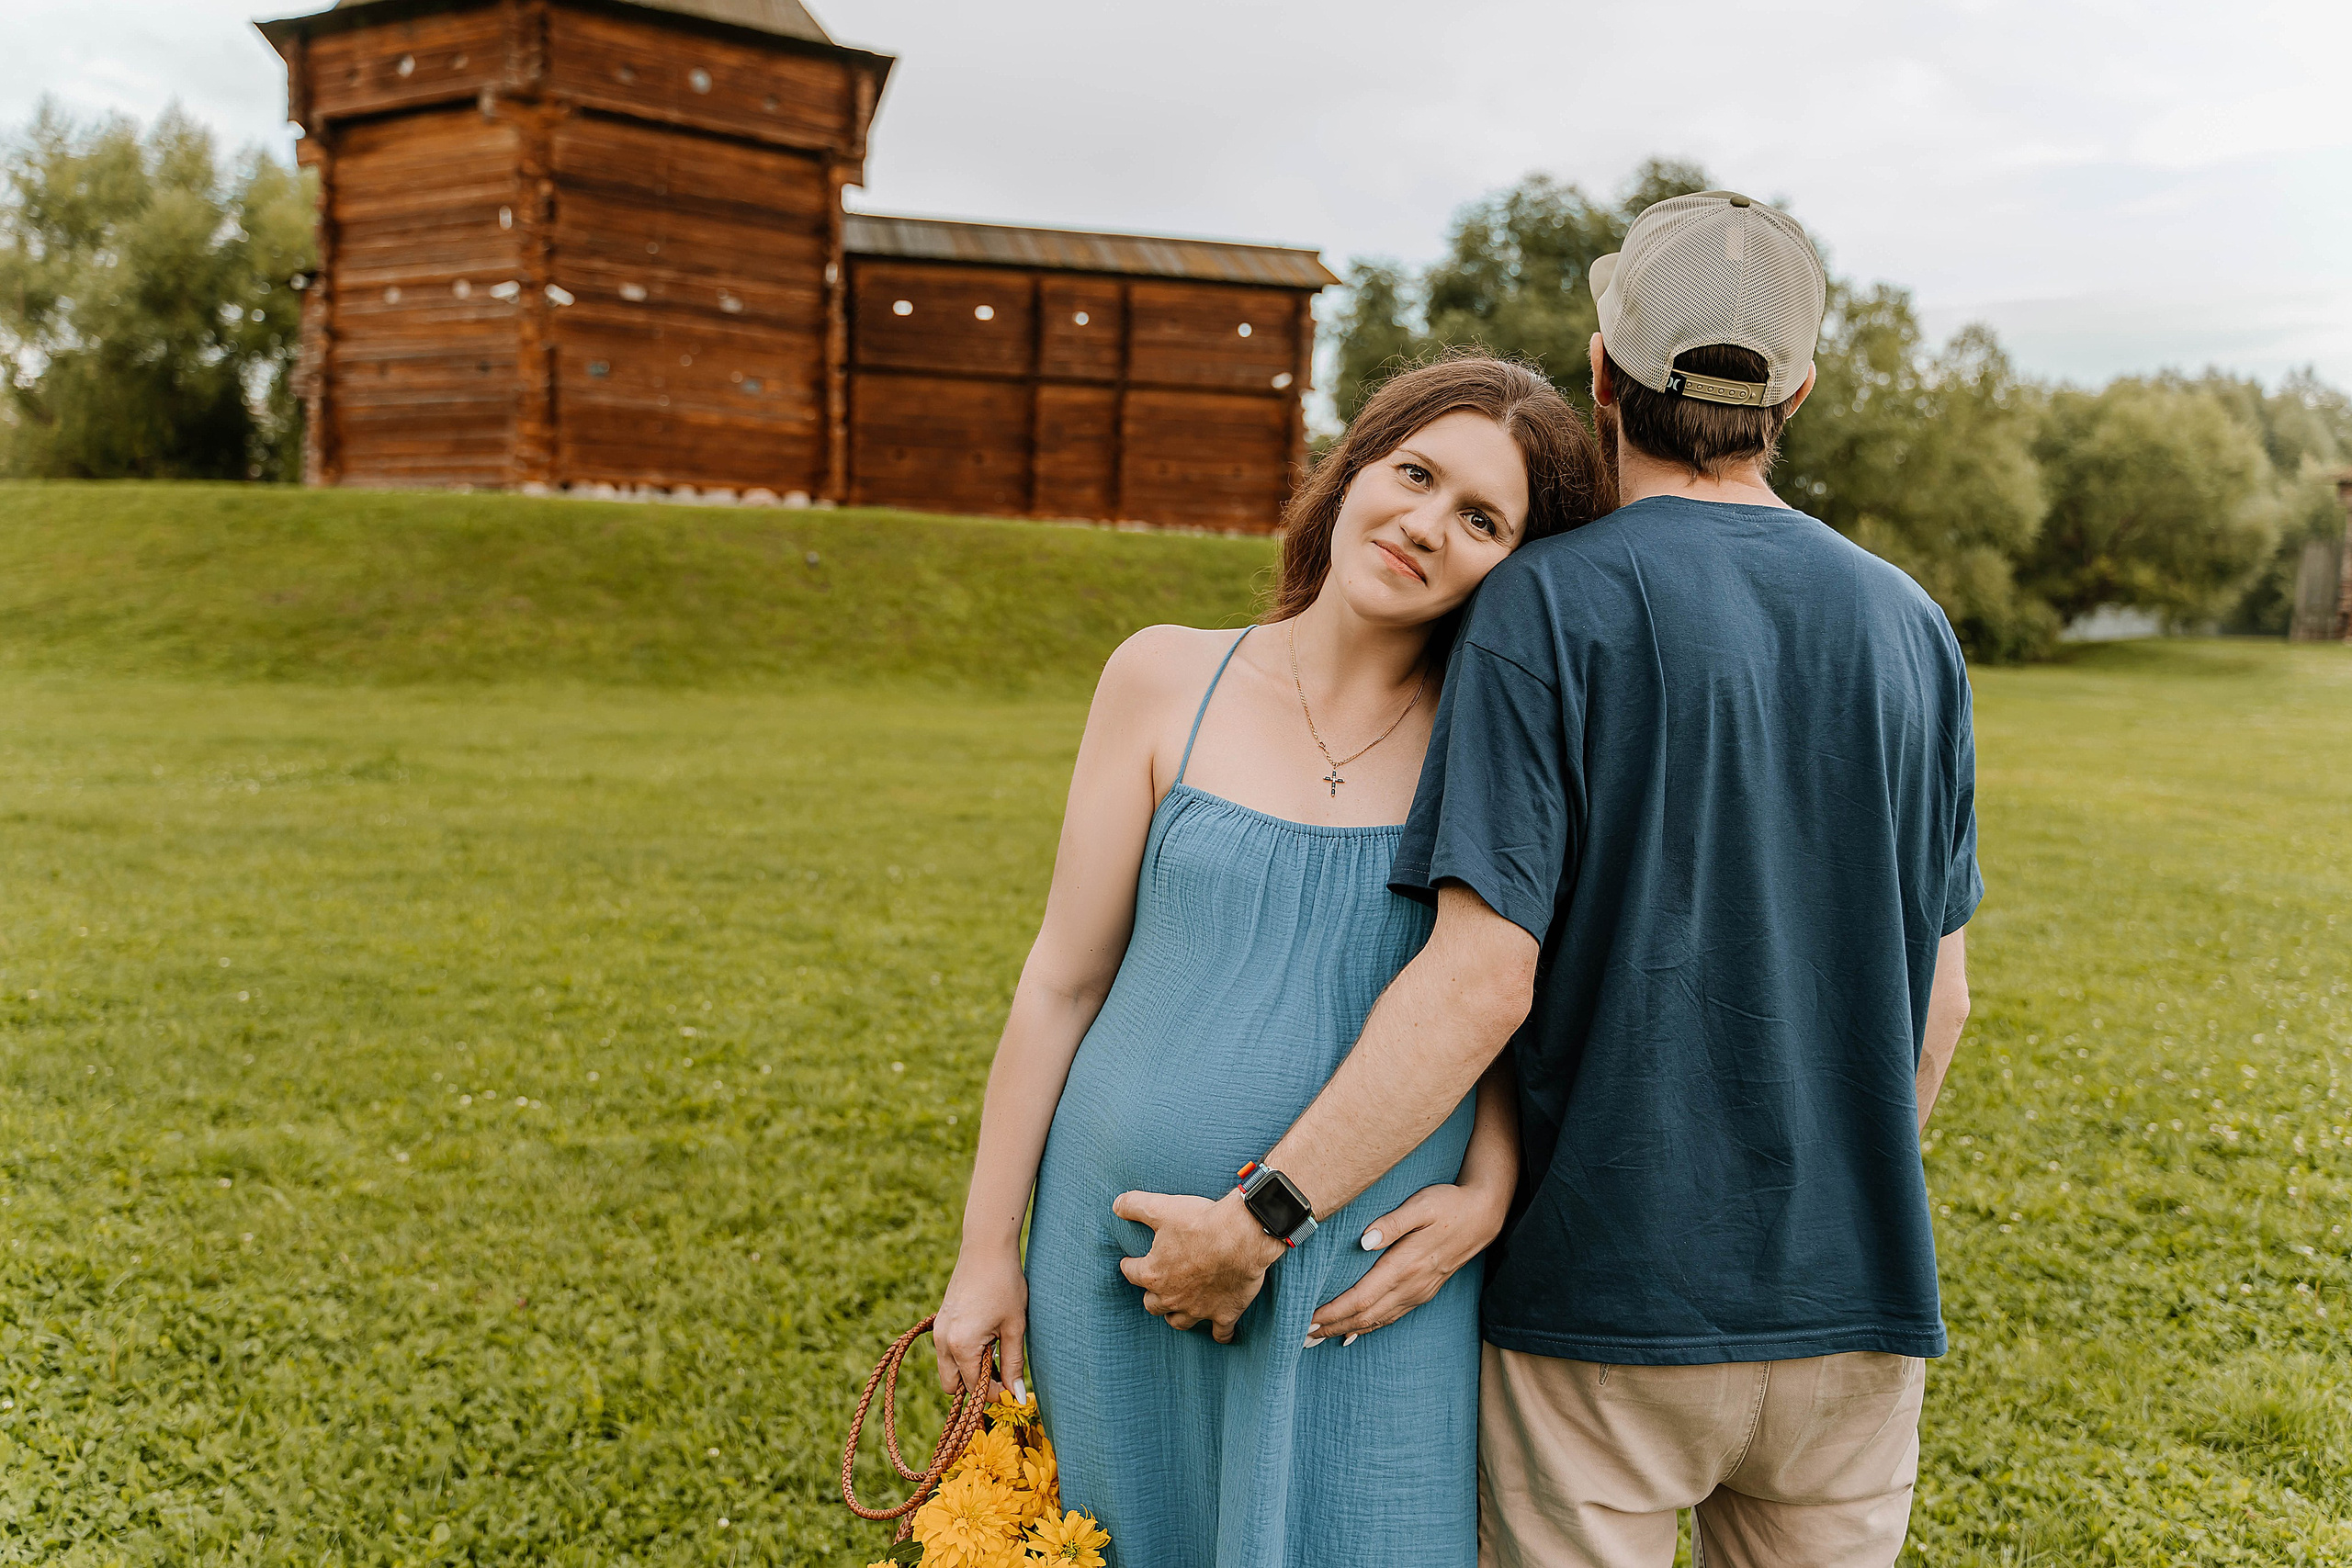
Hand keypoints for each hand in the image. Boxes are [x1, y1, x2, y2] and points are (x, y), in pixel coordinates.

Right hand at [933, 1246, 1025, 1395]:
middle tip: (1001, 1370)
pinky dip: (962, 1354)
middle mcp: (942, 1342)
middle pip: (953, 1386)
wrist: (985, 1248)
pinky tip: (984, 1336)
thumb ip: (1014, 1364)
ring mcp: (938, 1330)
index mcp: (961, 1346)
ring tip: (994, 1349)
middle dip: (975, 1386)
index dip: (996, 1393)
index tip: (1013, 1388)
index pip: (976, 1389)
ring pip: (948, 1369)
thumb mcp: (1014, 1327)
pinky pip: (946, 1351)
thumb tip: (1016, 1395)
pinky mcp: (940, 1321)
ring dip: (968, 1370)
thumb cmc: (1004, 1284)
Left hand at [1113, 1188, 1286, 1341]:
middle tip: (1157, 1284)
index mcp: (1154, 1274)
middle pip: (1153, 1304)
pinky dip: (1218, 1333)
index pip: (1132, 1273)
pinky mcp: (1224, 1314)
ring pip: (1179, 1322)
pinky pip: (1220, 1333)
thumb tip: (1116, 1205)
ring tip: (1178, 1307)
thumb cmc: (1200, 1222)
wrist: (1241, 1235)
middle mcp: (1172, 1297)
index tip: (1130, 1262)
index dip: (1130, 1266)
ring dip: (1176, 1315)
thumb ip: (1134, 1206)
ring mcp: (1199, 1309)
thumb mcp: (1161, 1208)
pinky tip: (1218, 1332)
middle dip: (1152, 1295)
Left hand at [1308, 1182, 1506, 1345]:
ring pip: (1378, 1320)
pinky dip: (1369, 1328)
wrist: (1483, 1215)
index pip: (1362, 1297)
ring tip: (1318, 1339)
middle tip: (1301, 1336)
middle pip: (1366, 1315)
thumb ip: (1393, 1223)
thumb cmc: (1449, 1204)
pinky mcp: (1423, 1291)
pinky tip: (1353, 1334)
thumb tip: (1364, 1241)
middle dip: (1332, 1327)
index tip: (1308, 1318)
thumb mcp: (1421, 1205)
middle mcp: (1412, 1285)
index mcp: (1406, 1264)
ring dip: (1346, 1330)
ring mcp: (1419, 1291)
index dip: (1334, 1312)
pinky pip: (1392, 1317)